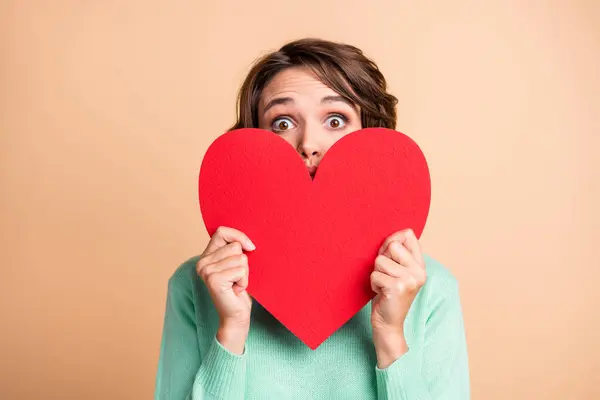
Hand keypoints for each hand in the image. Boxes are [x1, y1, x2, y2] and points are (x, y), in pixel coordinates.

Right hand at [197, 226, 255, 353]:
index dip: (239, 236)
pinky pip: (241, 270)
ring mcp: (206, 270)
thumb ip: (236, 249)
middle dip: (244, 262)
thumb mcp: (238, 263)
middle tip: (237, 278)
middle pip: (235, 246)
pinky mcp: (214, 279)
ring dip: (245, 273)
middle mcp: (202, 262)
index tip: (250, 247)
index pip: (222, 231)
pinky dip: (244, 281)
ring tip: (236, 284)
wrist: (236, 315)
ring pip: (240, 258)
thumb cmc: (239, 289)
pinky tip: (236, 290)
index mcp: (207, 255)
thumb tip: (247, 241)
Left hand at [370, 229, 425, 367]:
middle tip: (386, 276)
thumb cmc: (388, 295)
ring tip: (384, 286)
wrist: (389, 324)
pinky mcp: (398, 287)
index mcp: (420, 265)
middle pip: (392, 246)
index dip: (392, 242)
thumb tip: (401, 232)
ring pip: (380, 261)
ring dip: (376, 274)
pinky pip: (375, 275)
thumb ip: (396, 252)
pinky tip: (381, 293)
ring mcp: (410, 279)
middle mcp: (419, 271)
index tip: (389, 257)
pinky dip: (373, 284)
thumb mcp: (395, 270)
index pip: (409, 235)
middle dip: (382, 260)